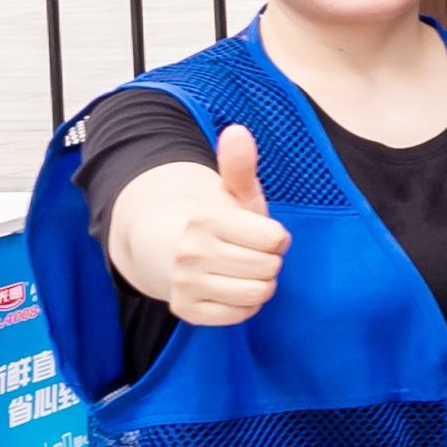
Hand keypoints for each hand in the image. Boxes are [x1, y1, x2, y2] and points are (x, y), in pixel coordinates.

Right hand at [167, 124, 290, 328]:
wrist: (171, 251)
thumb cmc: (219, 223)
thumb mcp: (232, 193)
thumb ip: (239, 166)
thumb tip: (237, 131)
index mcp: (205, 219)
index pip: (275, 239)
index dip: (276, 238)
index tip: (260, 234)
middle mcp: (190, 252)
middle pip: (269, 268)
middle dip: (269, 261)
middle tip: (250, 254)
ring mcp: (185, 283)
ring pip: (258, 294)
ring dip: (260, 284)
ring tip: (243, 271)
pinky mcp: (186, 310)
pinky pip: (241, 315)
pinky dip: (245, 305)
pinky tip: (232, 290)